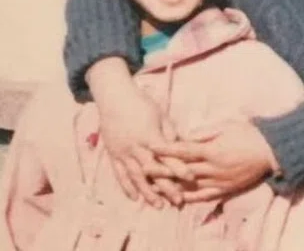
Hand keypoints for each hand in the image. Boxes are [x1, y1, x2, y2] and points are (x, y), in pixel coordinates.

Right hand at [96, 88, 193, 207]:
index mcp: (149, 135)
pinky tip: (135, 198)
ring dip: (148, 192)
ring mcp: (123, 152)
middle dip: (166, 186)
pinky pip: (120, 174)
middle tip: (178, 200)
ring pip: (136, 176)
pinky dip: (127, 187)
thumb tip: (185, 147)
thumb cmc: (141, 104)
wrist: (114, 98)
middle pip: (153, 171)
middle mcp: (135, 147)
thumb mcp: (160, 115)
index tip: (191, 178)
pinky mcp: (113, 155)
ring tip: (158, 205)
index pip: (166, 155)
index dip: (179, 167)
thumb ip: (171, 133)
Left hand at [150, 120, 277, 201]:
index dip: (166, 148)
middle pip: (182, 170)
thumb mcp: (227, 125)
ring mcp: (219, 181)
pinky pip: (205, 196)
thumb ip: (205, 131)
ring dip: (172, 186)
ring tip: (156, 186)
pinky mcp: (226, 189)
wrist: (272, 151)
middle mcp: (213, 168)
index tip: (151, 146)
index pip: (184, 150)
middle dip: (162, 169)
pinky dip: (191, 197)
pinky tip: (179, 198)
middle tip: (144, 169)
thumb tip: (187, 136)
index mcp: (212, 150)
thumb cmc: (249, 133)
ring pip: (191, 186)